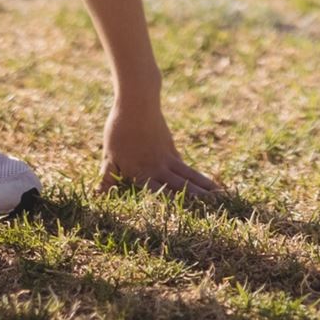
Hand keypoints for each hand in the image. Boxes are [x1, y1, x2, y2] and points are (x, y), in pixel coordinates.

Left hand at [102, 100, 222, 199]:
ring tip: (221, 198)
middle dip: (198, 200)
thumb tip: (97, 196)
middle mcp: (158, 168)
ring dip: (205, 189)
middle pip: (180, 187)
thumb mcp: (110, 155)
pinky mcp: (172, 150)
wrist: (138, 102)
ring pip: (189, 177)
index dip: (172, 206)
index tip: (185, 218)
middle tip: (216, 210)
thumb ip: (108, 178)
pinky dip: (199, 178)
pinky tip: (209, 185)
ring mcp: (168, 159)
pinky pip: (187, 169)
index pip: (158, 194)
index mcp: (141, 173)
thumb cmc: (119, 130)